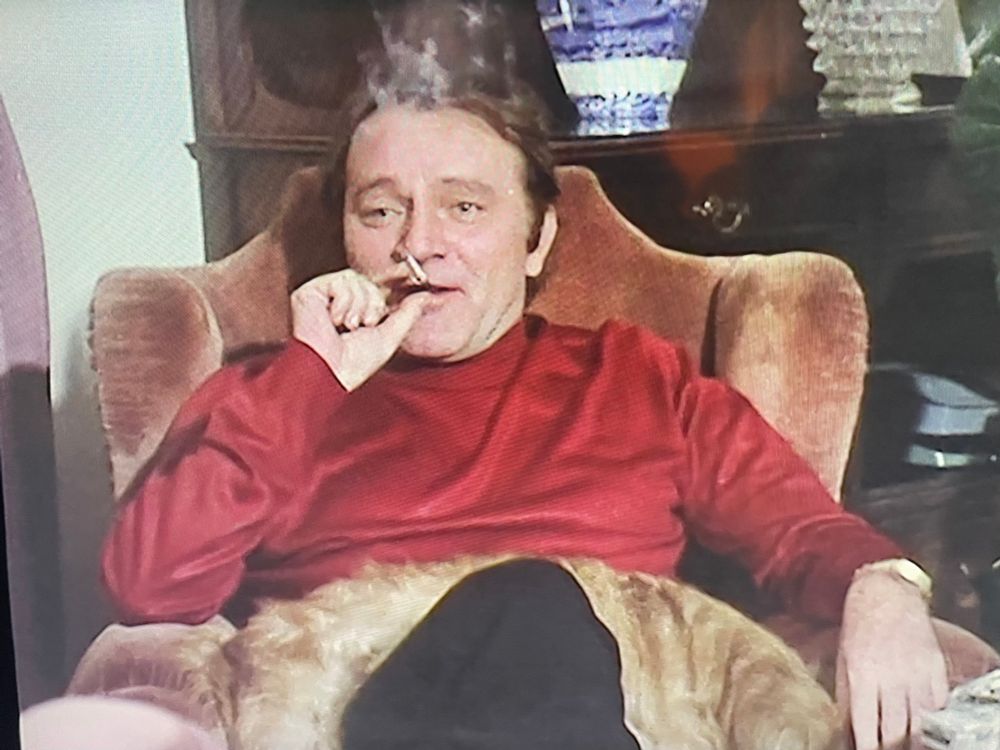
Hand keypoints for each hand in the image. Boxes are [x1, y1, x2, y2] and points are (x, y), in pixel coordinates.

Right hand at [291, 265, 430, 390]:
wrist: (328, 373)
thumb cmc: (353, 364)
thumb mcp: (389, 338)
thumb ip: (407, 315)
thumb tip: (425, 296)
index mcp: (357, 310)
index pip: (377, 286)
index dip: (394, 277)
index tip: (413, 272)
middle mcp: (340, 301)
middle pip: (369, 282)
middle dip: (373, 303)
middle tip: (366, 324)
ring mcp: (324, 296)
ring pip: (356, 280)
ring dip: (358, 307)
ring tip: (348, 327)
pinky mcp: (310, 292)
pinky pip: (340, 281)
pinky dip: (343, 303)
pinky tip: (334, 321)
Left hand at [837, 569, 948, 749]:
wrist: (887, 592)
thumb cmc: (859, 623)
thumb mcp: (843, 658)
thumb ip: (846, 695)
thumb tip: (847, 728)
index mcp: (862, 674)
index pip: (867, 726)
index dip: (868, 746)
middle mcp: (891, 677)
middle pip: (896, 730)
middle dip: (891, 746)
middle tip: (887, 749)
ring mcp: (916, 673)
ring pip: (920, 722)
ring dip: (912, 739)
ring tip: (904, 744)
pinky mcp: (935, 668)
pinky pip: (937, 705)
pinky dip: (931, 718)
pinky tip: (923, 724)